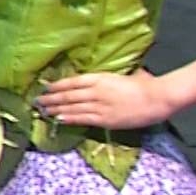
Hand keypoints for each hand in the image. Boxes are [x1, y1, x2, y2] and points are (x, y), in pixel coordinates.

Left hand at [37, 70, 173, 129]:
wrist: (158, 98)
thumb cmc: (145, 84)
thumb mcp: (124, 75)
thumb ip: (111, 78)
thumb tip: (104, 78)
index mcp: (101, 78)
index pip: (73, 81)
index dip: (57, 85)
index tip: (45, 87)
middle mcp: (97, 91)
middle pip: (68, 95)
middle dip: (51, 98)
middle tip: (37, 101)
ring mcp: (100, 106)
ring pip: (72, 107)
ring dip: (56, 109)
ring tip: (43, 110)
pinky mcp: (105, 119)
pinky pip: (82, 119)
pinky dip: (68, 118)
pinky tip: (58, 119)